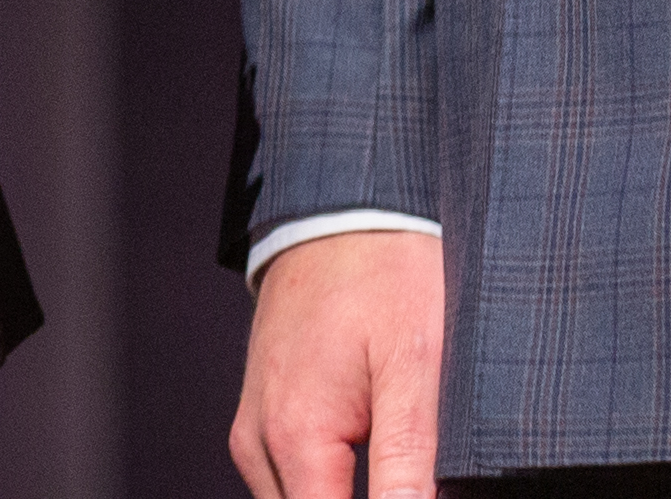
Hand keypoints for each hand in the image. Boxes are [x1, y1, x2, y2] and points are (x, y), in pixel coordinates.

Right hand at [229, 226, 442, 498]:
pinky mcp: (263, 413)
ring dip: (346, 497)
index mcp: (295, 436)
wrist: (342, 202)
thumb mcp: (414, 367)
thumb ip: (408, 463)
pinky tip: (374, 454)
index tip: (412, 488)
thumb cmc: (383, 271)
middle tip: (415, 471)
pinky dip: (331, 482)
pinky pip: (292, 477)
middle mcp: (260, 440)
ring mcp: (256, 427)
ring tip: (399, 457)